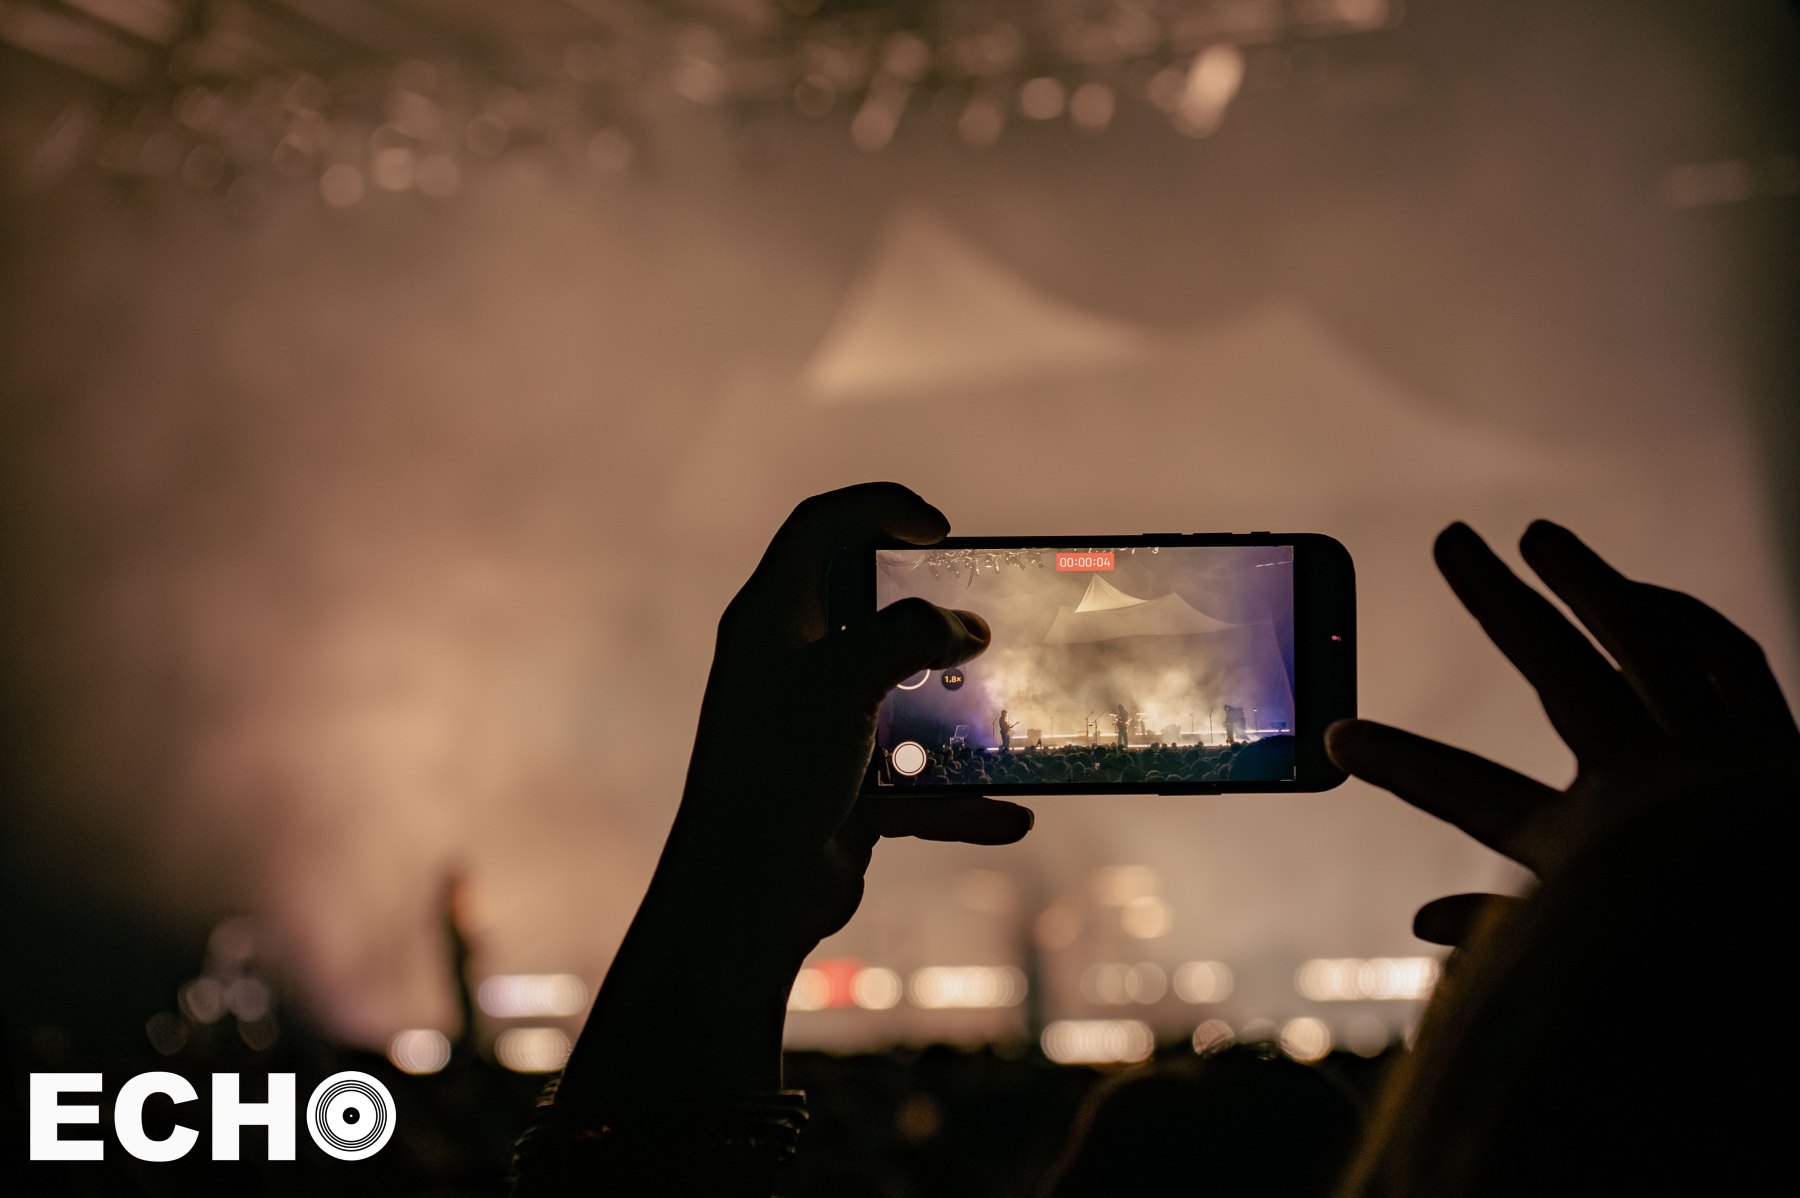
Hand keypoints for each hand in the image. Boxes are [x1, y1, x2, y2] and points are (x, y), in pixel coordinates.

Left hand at [557, 484, 1032, 1111]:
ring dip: (955, 706)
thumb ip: (912, 636)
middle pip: (866, 607)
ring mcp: (817, 729)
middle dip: (931, 608)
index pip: (822, 527)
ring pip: (900, 696)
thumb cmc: (778, 774)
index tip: (941, 531)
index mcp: (773, 618)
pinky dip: (960, 796)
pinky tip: (1009, 814)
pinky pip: (914, 780)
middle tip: (982, 609)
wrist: (745, 898)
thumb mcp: (846, 681)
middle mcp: (790, 664)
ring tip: (1007, 708)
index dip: (881, 510)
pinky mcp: (841, 789)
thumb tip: (967, 627)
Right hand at [1326, 520, 1797, 943]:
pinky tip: (1641, 596)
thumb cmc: (1710, 972)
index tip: (1342, 737)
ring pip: (1650, 642)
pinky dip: (1681, 618)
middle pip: (1563, 673)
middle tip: (1451, 540)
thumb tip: (1422, 921)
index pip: (1472, 795)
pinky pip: (1728, 658)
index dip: (1399, 763)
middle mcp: (1657, 785)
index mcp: (1596, 850)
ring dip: (1589, 581)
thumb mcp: (1595, 974)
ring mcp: (1725, 756)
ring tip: (1540, 535)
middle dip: (1497, 602)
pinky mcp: (1781, 744)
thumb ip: (1504, 940)